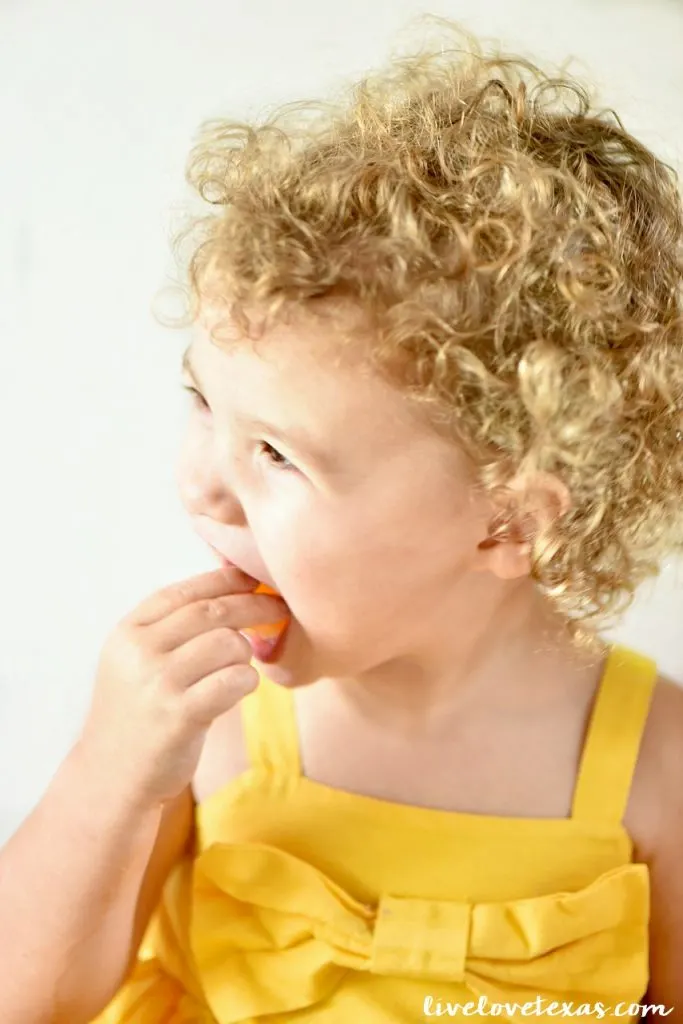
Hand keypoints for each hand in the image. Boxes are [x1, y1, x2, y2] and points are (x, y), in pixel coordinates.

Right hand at [77, 566, 289, 807]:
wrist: (112, 778)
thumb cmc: (137, 716)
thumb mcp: (135, 663)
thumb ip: (170, 629)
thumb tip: (231, 591)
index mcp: (128, 633)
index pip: (183, 592)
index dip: (223, 580)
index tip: (252, 578)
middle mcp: (140, 652)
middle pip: (212, 612)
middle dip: (253, 606)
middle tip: (278, 609)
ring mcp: (158, 683)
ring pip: (228, 643)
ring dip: (246, 653)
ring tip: (239, 669)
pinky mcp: (180, 715)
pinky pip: (235, 680)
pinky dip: (248, 681)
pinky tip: (241, 689)